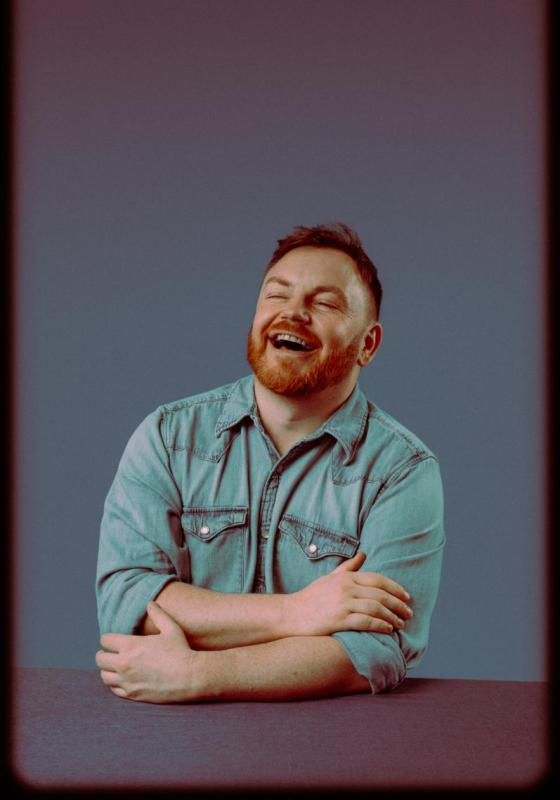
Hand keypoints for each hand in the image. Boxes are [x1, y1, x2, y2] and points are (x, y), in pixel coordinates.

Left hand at [95, 601, 199, 702]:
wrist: (190, 677)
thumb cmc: (181, 651)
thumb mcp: (171, 628)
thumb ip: (158, 615)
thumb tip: (150, 603)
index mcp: (131, 646)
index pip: (105, 640)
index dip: (109, 638)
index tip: (114, 640)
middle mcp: (124, 664)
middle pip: (100, 659)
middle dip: (104, 654)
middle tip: (111, 653)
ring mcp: (127, 681)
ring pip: (104, 676)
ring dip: (108, 670)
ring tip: (115, 666)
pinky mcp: (132, 694)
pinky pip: (114, 690)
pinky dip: (115, 684)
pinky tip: (123, 679)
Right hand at [287, 552, 412, 635]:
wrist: (291, 614)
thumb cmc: (311, 597)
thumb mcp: (330, 578)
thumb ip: (348, 567)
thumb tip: (363, 554)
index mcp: (346, 577)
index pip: (377, 579)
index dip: (395, 588)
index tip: (406, 596)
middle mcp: (346, 588)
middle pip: (380, 594)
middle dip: (398, 604)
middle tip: (409, 613)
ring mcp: (342, 604)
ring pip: (376, 608)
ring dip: (392, 616)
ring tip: (400, 623)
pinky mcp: (338, 620)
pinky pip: (366, 622)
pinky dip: (380, 626)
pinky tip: (388, 630)